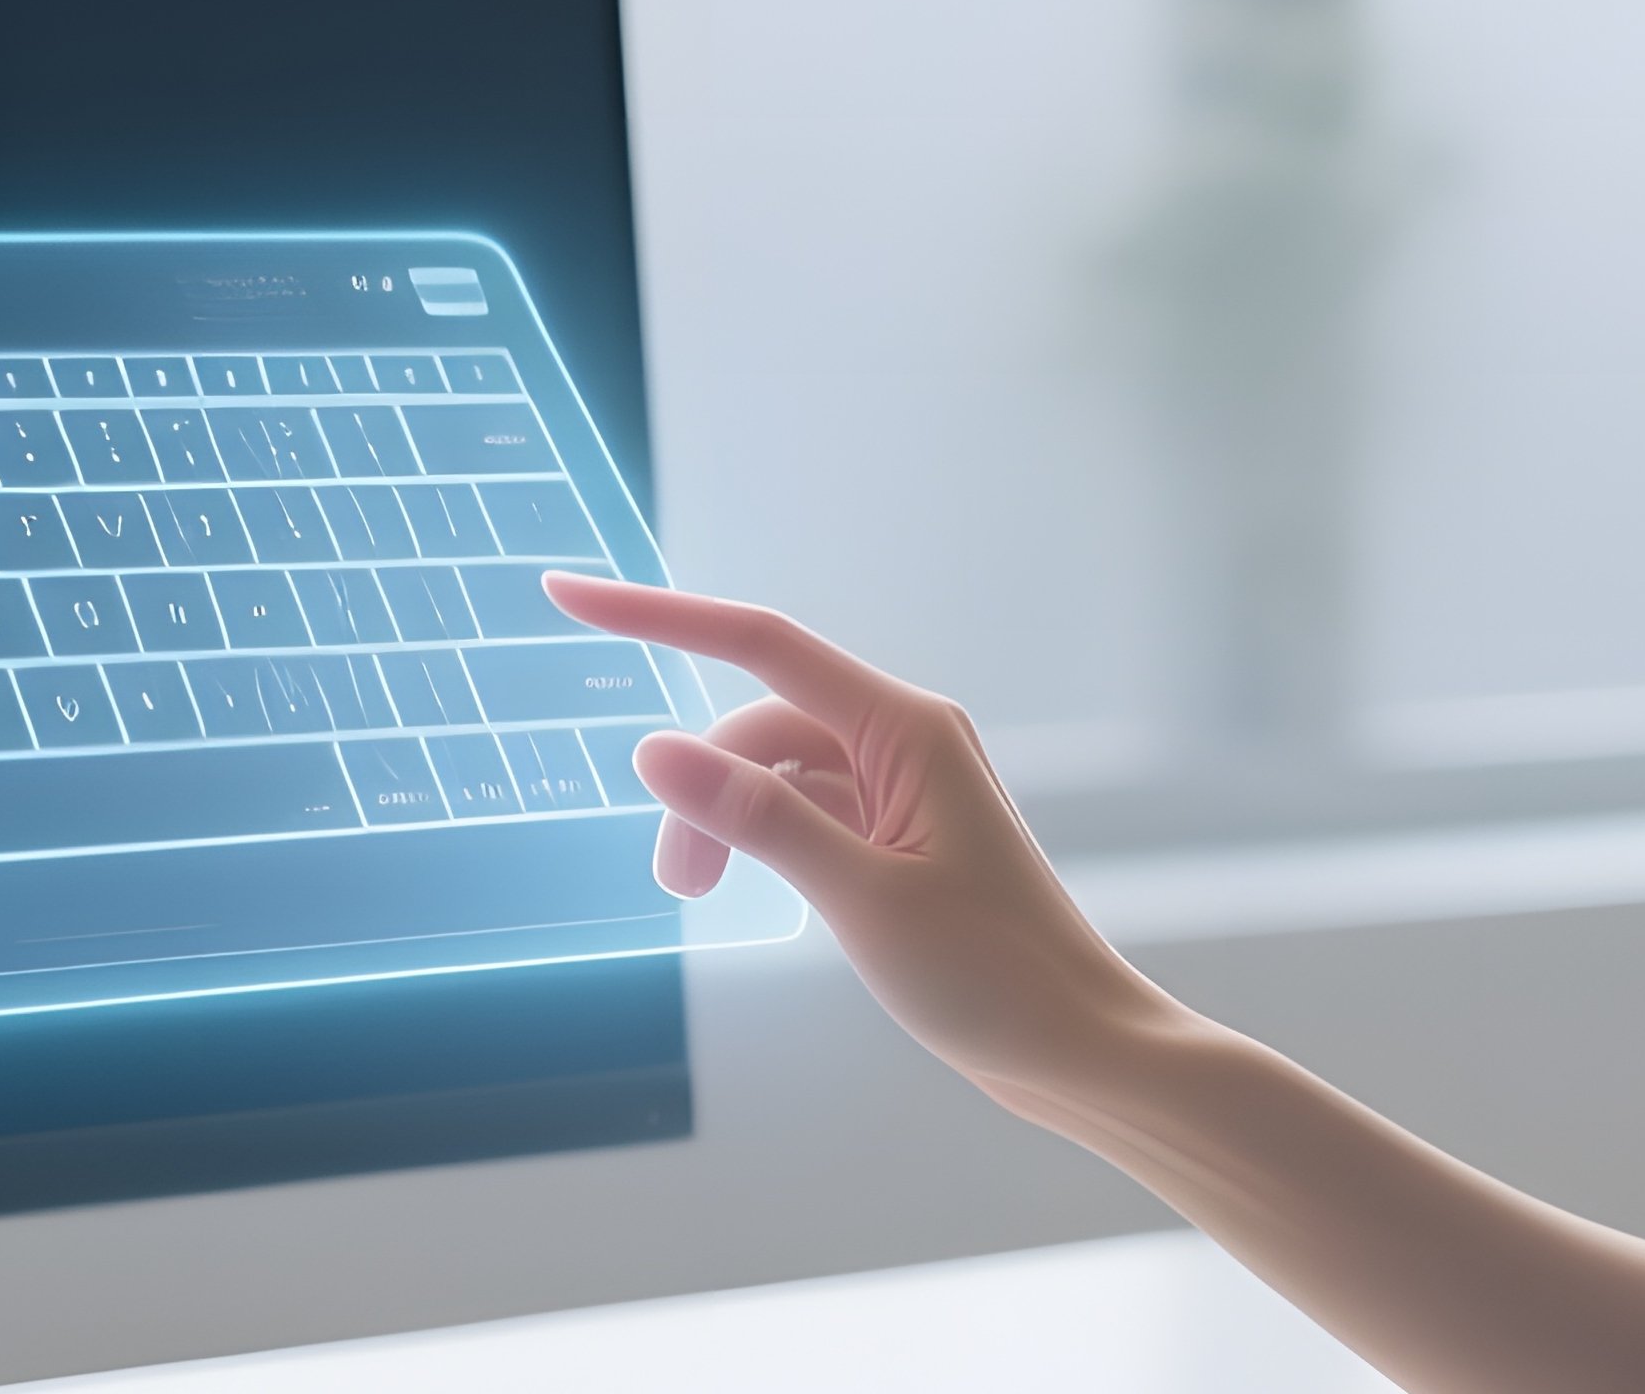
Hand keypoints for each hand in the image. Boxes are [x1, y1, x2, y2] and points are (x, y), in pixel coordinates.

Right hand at [543, 574, 1182, 1109]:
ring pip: (775, 773)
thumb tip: (653, 751)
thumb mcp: (859, 897)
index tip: (569, 596)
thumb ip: (757, 818)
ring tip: (700, 897)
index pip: (758, 643)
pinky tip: (756, 888)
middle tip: (679, 887)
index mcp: (905, 726)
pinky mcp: (897, 830)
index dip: (657, 615)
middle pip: (758, 728)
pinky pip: (804, 807)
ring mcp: (901, 783)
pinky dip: (764, 839)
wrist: (1075, 1048)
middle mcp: (903, 737)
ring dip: (727, 822)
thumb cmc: (992, 975)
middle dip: (700, 789)